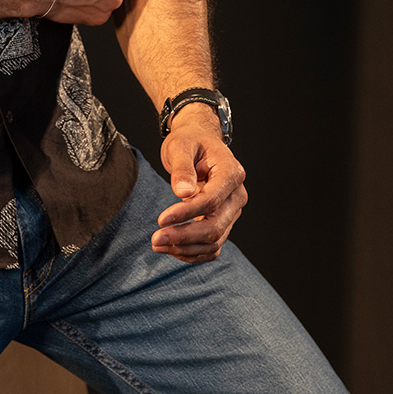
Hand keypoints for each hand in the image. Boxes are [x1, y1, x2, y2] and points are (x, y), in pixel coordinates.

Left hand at [151, 108, 246, 263]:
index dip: (186, 213)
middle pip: (215, 226)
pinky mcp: (224, 221)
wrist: (199, 142)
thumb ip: (182, 168)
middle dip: (184, 236)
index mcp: (231, 173)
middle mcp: (237, 195)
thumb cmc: (190, 141)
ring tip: (157, 244)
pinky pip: (213, 246)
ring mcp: (232, 211)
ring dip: (185, 248)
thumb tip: (182, 193)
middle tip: (155, 239)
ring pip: (214, 241)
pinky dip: (193, 252)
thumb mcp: (180, 146)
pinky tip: (171, 248)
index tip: (161, 219)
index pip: (211, 201)